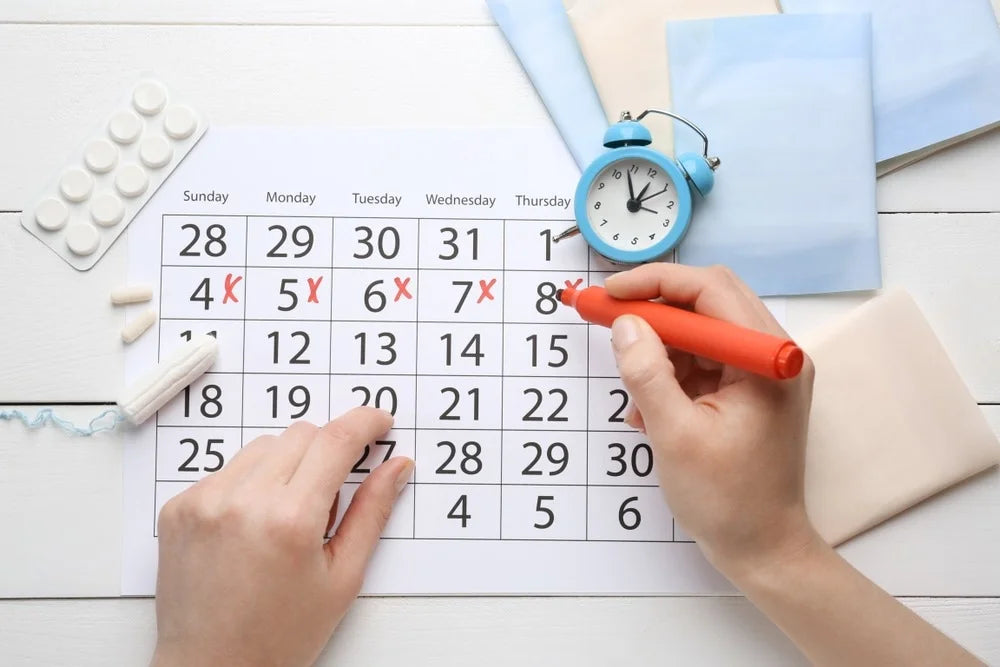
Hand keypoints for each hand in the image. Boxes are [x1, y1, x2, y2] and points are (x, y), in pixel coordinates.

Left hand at [152, 407, 412, 666]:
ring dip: (287, 465)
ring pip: (263, 446)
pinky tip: (253, 527)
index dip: (365, 423)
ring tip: (287, 518)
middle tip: (330, 497)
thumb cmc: (279, 636)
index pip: (336, 440)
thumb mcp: (342, 577)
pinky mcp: (180, 507)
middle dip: (327, 450)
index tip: (378, 422)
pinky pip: (228, 469)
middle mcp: (243, 502)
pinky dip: (249, 484)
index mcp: (290, 521)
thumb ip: (371, 512)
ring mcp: (205, 501)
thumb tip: (396, 466)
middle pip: (301, 434)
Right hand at [604, 264, 817, 579]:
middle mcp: (772, 355)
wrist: (762, 550)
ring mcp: (762, 373)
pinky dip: (669, 374)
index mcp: (768, 360)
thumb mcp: (675, 435)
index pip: (710, 290)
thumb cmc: (728, 501)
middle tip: (607, 318)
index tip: (608, 295)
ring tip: (634, 388)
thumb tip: (624, 325)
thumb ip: (647, 374)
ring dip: (659, 349)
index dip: (654, 285)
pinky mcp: (747, 391)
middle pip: (707, 301)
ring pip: (700, 331)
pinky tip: (648, 408)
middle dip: (653, 309)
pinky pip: (701, 362)